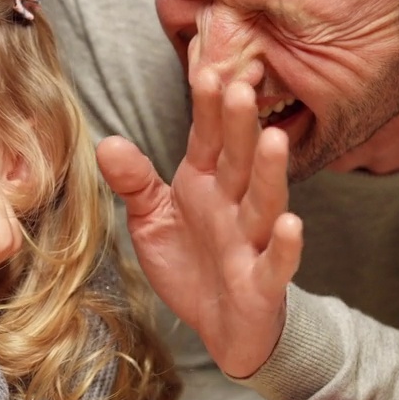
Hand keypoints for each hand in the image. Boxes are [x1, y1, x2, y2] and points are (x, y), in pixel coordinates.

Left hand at [97, 35, 301, 378]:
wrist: (220, 326)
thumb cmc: (190, 262)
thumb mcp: (151, 219)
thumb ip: (134, 182)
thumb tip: (107, 142)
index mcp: (204, 184)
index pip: (207, 139)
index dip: (208, 109)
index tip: (206, 73)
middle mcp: (232, 205)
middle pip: (238, 160)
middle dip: (240, 126)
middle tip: (242, 87)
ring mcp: (251, 242)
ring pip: (264, 202)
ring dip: (269, 172)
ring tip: (274, 140)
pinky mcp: (262, 283)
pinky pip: (276, 263)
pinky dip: (285, 245)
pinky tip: (291, 224)